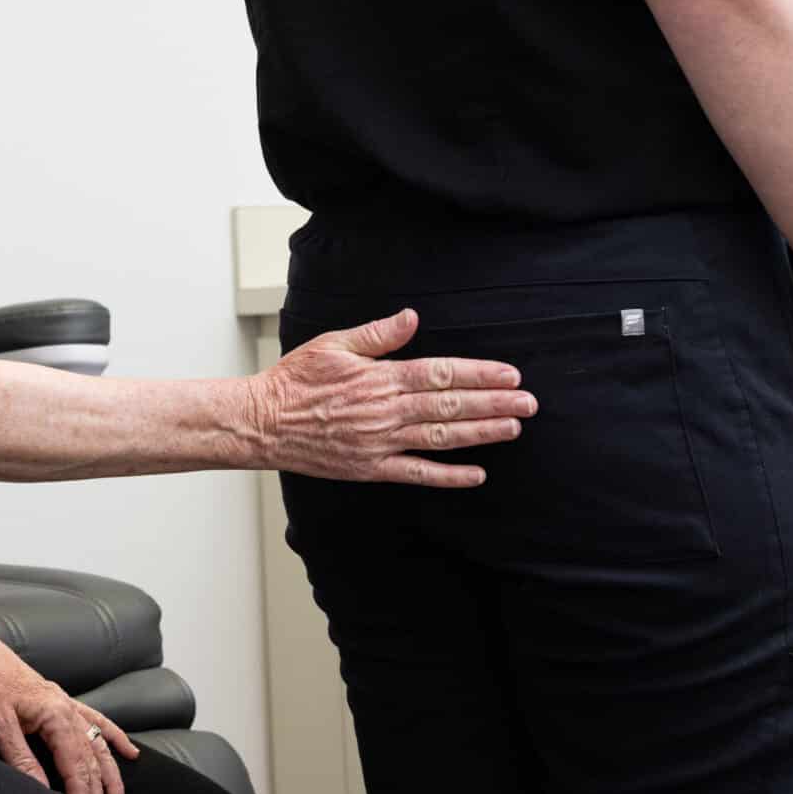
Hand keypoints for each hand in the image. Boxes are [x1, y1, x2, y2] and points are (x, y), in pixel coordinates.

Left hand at [0, 636, 139, 793]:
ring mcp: (67, 705)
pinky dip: (114, 737)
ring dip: (112, 775)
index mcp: (55, 716)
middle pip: (91, 760)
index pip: (76, 766)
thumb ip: (21, 759)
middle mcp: (68, 710)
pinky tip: (129, 751)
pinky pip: (97, 722)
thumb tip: (41, 791)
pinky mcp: (61, 702)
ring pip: (99, 745)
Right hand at [258, 308, 531, 482]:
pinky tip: (476, 474)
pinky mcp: (372, 467)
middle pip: (450, 407)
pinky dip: (449, 475)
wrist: (264, 422)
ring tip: (513, 428)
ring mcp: (381, 443)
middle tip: (528, 403)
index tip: (509, 375)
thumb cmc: (295, 380)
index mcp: (380, 378)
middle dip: (494, 403)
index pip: (441, 374)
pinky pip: (418, 473)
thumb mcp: (333, 343)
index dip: (479, 375)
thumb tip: (412, 318)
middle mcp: (386, 412)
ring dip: (481, 434)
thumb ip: (377, 334)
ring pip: (442, 439)